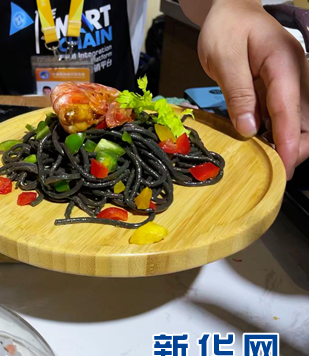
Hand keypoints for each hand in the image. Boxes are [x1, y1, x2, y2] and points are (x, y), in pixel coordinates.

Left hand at [198, 0, 308, 178]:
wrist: (230, 11)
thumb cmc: (226, 28)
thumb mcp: (225, 58)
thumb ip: (238, 93)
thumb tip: (248, 129)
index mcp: (284, 65)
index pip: (290, 111)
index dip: (288, 143)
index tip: (285, 168)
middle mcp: (294, 76)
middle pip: (304, 121)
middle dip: (293, 148)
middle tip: (272, 170)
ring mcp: (289, 83)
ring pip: (296, 122)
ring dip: (283, 143)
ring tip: (264, 162)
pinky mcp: (279, 89)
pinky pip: (281, 116)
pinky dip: (273, 133)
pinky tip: (259, 145)